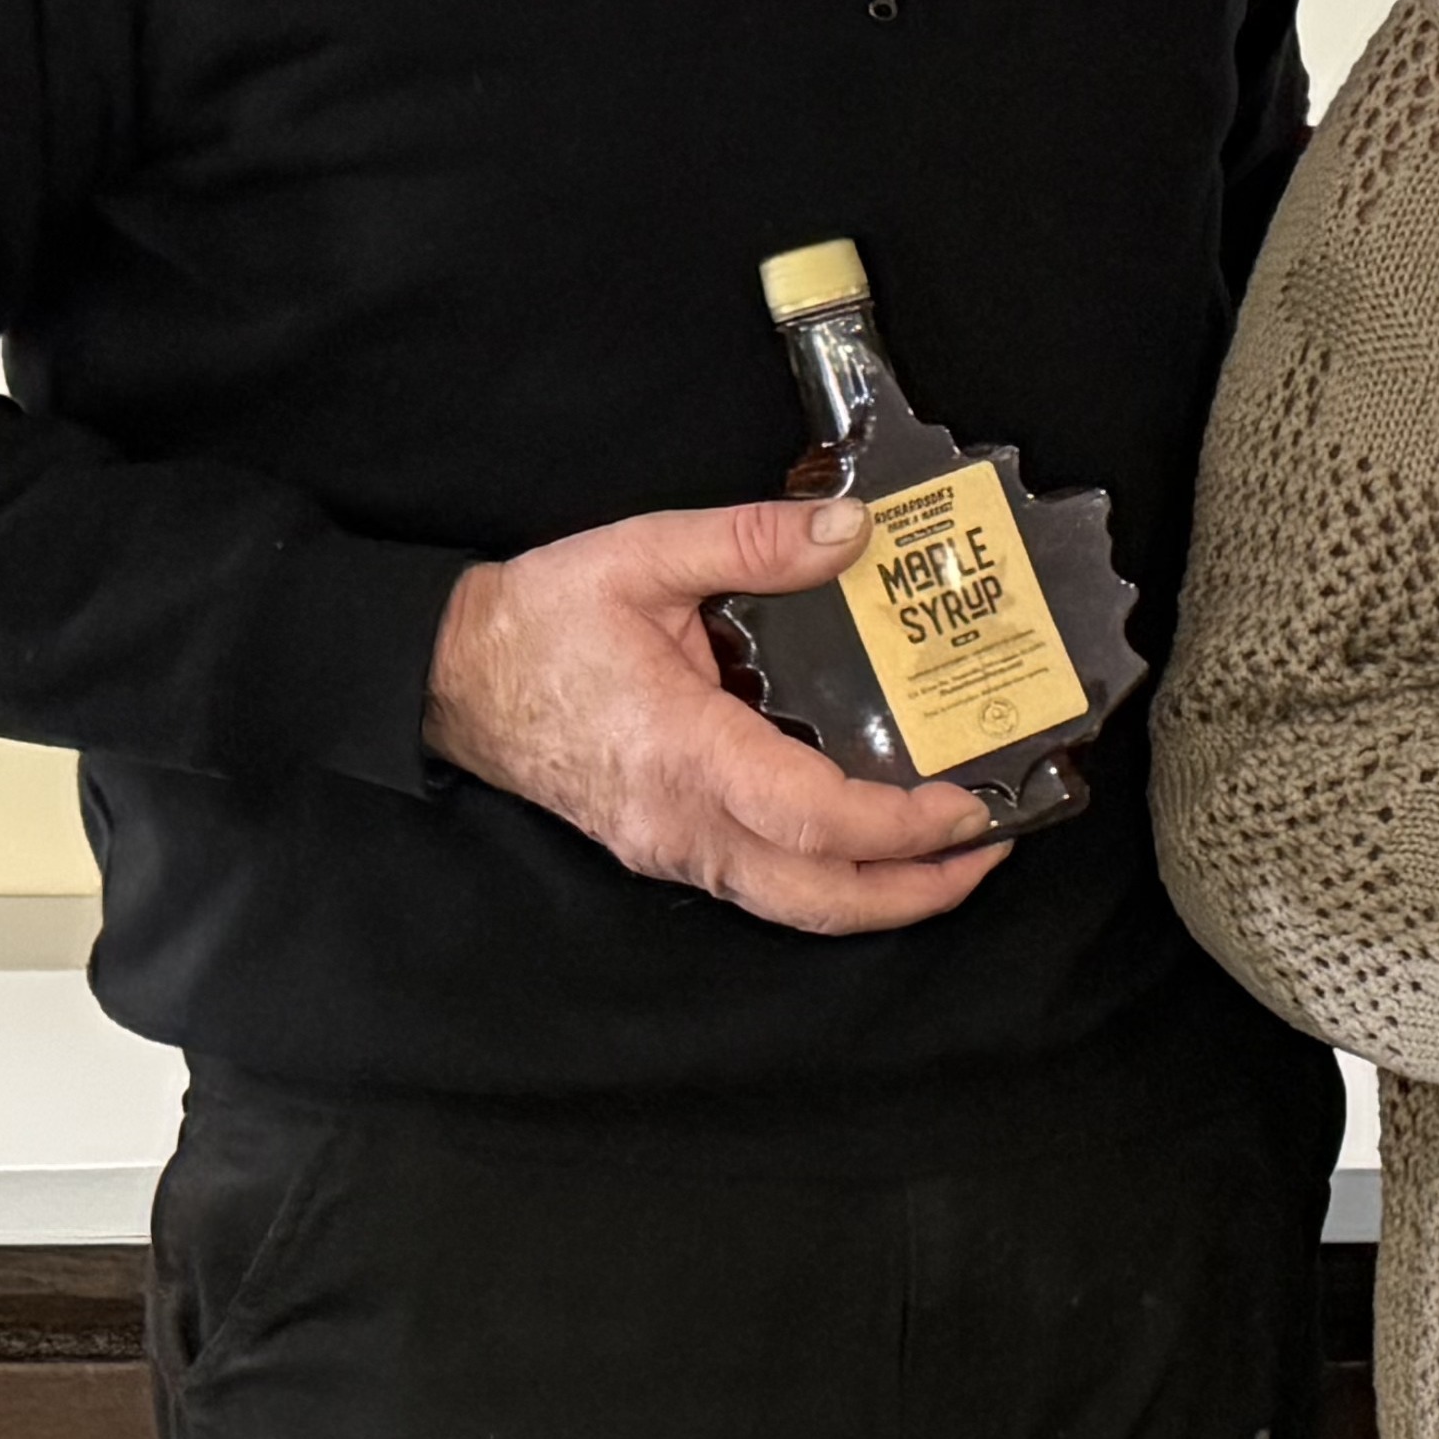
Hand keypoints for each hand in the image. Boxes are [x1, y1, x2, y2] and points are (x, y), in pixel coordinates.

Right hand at [422, 498, 1009, 934]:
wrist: (445, 677)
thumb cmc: (538, 620)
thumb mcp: (640, 554)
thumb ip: (751, 540)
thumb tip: (853, 531)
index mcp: (682, 755)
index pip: (813, 823)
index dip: (902, 828)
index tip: (969, 806)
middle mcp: (680, 826)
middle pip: (817, 900)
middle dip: (915, 890)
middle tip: (993, 848)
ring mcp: (670, 849)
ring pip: (791, 907)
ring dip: (880, 895)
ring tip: (954, 853)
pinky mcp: (664, 848)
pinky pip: (761, 887)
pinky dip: (830, 879)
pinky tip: (874, 842)